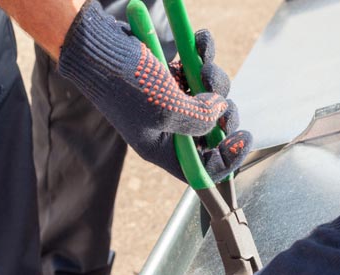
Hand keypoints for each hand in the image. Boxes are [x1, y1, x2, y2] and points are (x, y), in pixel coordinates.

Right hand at [58, 0, 250, 181]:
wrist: (96, 46)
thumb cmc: (124, 82)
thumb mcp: (166, 108)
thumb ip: (199, 118)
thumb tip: (219, 110)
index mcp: (160, 148)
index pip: (200, 168)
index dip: (226, 159)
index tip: (242, 139)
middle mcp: (165, 127)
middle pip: (210, 132)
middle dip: (223, 116)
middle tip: (224, 103)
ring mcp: (168, 100)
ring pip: (208, 98)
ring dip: (214, 80)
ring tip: (204, 66)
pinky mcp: (167, 75)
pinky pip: (195, 68)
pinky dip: (203, 54)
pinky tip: (200, 42)